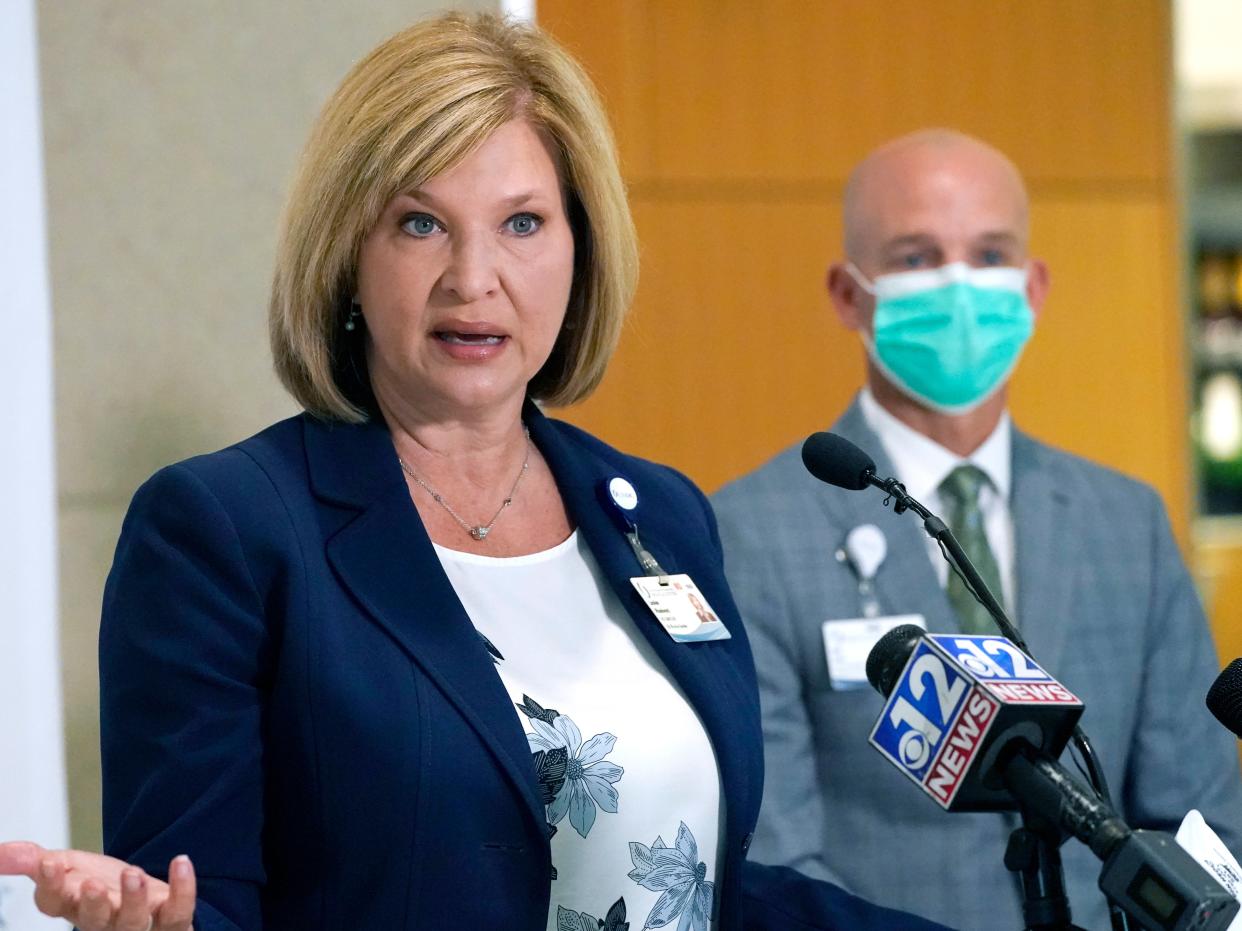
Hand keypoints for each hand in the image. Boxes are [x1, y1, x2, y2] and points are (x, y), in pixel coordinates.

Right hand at [0, 841, 194, 930]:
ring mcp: (138, 924)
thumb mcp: (66, 866)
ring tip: (132, 873)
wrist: (143, 893)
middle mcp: (103, 922)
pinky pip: (179, 912)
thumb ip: (33, 859)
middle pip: (94, 922)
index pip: (53, 904)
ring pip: (133, 924)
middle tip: (92, 884)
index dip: (50, 886)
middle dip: (92, 905)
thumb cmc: (101, 884)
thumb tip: (0, 851)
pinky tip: (180, 863)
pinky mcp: (172, 919)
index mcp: (73, 907)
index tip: (50, 862)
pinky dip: (182, 890)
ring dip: (133, 901)